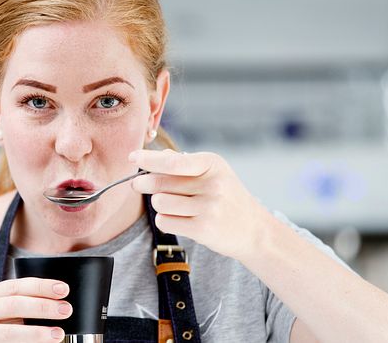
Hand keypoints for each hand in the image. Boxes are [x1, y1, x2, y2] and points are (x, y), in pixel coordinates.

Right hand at [0, 278, 71, 342]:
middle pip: (14, 305)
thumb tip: (58, 303)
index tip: (64, 290)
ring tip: (58, 334)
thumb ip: (24, 303)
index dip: (41, 286)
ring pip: (10, 332)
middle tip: (66, 310)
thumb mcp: (4, 309)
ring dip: (37, 333)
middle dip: (43, 307)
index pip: (18, 286)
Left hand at [129, 149, 271, 261]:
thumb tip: (156, 155)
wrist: (255, 231)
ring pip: (159, 203)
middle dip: (144, 183)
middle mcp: (212, 185)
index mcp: (213, 164)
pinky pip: (165, 222)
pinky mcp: (203, 230)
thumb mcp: (214, 173)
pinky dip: (165, 220)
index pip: (172, 162)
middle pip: (160, 183)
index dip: (148, 160)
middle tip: (139, 184)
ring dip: (160, 205)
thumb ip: (184, 163)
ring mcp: (208, 208)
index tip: (132, 157)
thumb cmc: (228, 198)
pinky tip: (179, 220)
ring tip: (174, 206)